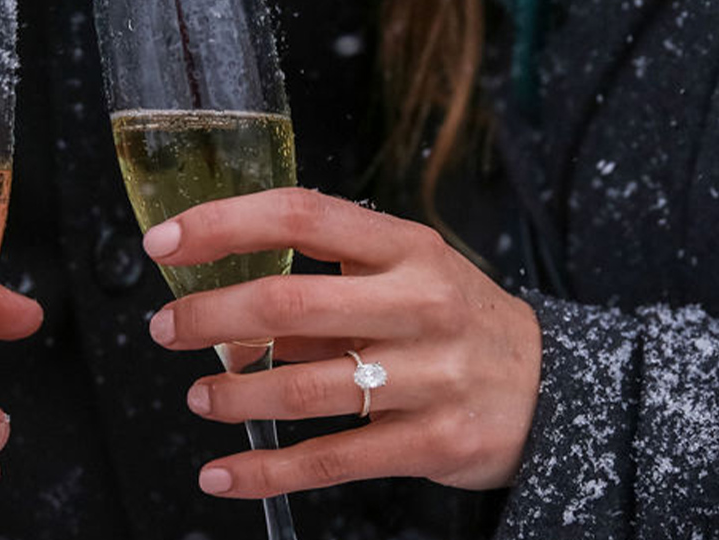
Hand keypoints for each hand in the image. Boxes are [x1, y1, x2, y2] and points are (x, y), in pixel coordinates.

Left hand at [143, 187, 541, 497]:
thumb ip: (330, 286)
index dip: (223, 225)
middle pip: (290, 301)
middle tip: (168, 330)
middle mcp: (422, 303)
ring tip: (203, 397)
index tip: (164, 243)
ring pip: (304, 386)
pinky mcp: (434, 441)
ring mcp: (432, 375)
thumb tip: (230, 314)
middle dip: (210, 317)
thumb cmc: (459, 324)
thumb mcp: (410, 278)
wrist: (554, 390)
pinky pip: (331, 459)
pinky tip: (223, 474)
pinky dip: (265, 471)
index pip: (302, 216)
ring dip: (234, 395)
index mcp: (409, 248)